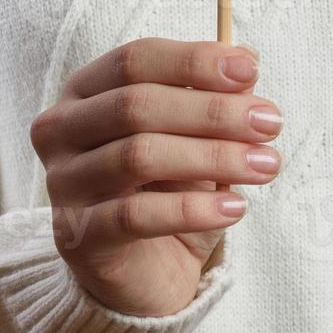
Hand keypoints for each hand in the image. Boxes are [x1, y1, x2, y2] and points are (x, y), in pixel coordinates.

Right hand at [30, 39, 281, 316]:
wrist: (146, 272)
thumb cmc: (169, 191)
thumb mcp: (197, 139)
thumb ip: (213, 99)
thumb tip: (246, 60)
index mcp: (85, 92)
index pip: (135, 60)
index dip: (194, 61)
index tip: (251, 72)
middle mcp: (61, 130)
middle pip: (136, 105)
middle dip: (213, 111)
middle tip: (270, 123)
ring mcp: (63, 183)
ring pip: (139, 156)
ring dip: (214, 157)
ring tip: (266, 166)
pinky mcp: (77, 236)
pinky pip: (137, 215)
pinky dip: (194, 210)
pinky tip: (236, 208)